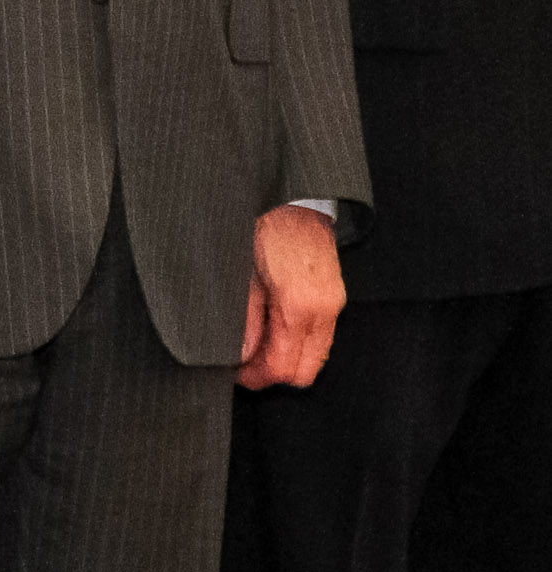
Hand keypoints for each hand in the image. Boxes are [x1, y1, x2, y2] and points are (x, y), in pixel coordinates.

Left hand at [240, 205, 345, 389]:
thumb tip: (241, 355)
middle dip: (273, 373)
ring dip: (287, 358)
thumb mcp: (240, 273)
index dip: (256, 376)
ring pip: (316, 355)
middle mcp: (325, 309)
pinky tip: (272, 328)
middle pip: (306, 370)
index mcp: (300, 306)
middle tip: (243, 364)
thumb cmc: (260, 226)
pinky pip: (321, 335)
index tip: (235, 373)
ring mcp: (335, 302)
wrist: (291, 196)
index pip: (284, 366)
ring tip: (254, 346)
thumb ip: (244, 318)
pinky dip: (298, 342)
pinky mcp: (336, 294)